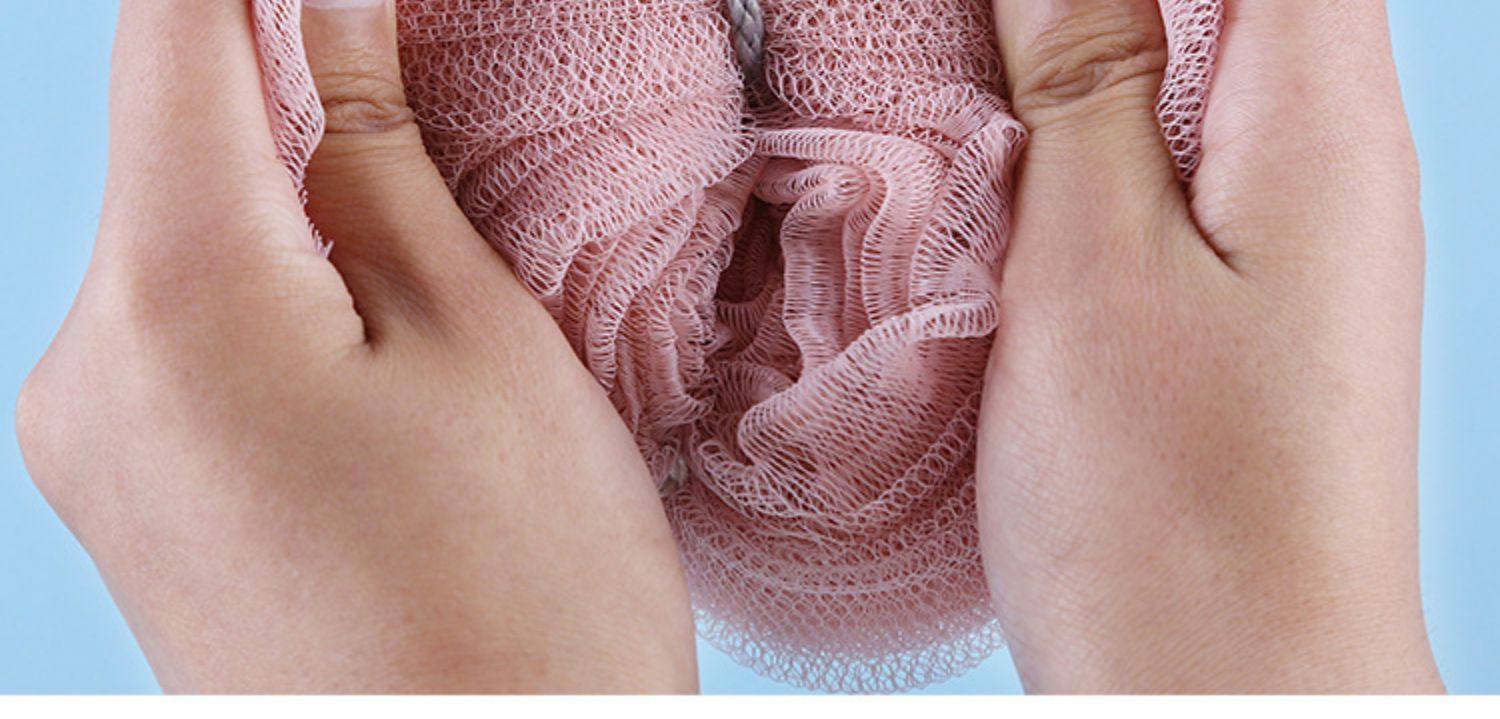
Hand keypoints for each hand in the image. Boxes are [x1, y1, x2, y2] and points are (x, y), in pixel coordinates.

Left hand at [14, 0, 694, 692]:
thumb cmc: (524, 601)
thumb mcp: (484, 346)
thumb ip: (379, 164)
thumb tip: (326, 21)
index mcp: (173, 300)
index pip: (173, 35)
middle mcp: (81, 370)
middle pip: (168, 140)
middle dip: (288, 83)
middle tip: (420, 88)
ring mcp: (90, 452)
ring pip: (178, 241)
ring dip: (286, 195)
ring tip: (423, 238)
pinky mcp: (129, 506)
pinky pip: (178, 336)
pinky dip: (266, 288)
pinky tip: (368, 327)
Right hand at [977, 0, 1442, 691]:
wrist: (1229, 697)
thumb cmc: (1168, 515)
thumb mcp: (1090, 260)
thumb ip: (1083, 75)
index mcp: (1321, 121)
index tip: (1018, 7)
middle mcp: (1337, 161)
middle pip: (1238, 0)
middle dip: (1092, 5)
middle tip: (968, 36)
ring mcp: (1300, 236)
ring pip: (1201, 69)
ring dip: (1086, 48)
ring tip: (971, 77)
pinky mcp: (1249, 302)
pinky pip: (1182, 160)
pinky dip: (1093, 136)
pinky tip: (1011, 168)